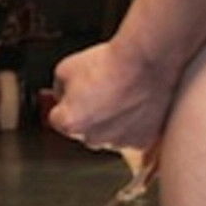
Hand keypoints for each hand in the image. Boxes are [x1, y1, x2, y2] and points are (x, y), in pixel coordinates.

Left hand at [49, 41, 174, 149]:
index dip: (66, 104)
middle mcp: (92, 138)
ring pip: (107, 135)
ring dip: (110, 122)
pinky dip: (133, 126)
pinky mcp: (142, 142)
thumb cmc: (110, 64)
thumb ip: (59, 90)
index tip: (75, 95)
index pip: (58, 120)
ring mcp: (119, 143)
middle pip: (84, 130)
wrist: (148, 62)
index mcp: (69, 123)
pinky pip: (131, 137)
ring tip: (120, 96)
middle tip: (101, 92)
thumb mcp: (65, 69)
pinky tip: (135, 105)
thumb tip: (64, 98)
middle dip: (88, 115)